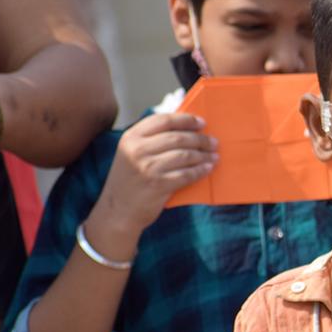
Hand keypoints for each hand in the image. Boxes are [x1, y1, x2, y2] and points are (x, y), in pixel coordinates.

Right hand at [90, 113, 216, 238]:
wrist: (117, 211)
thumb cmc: (129, 180)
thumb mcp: (131, 153)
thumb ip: (150, 140)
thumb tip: (185, 128)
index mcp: (131, 137)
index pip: (163, 120)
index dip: (185, 120)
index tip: (201, 122)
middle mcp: (138, 150)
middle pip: (178, 137)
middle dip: (200, 139)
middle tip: (213, 142)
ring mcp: (148, 167)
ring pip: (184, 155)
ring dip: (203, 155)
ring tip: (214, 156)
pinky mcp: (158, 185)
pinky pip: (186, 174)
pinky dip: (200, 171)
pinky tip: (208, 169)